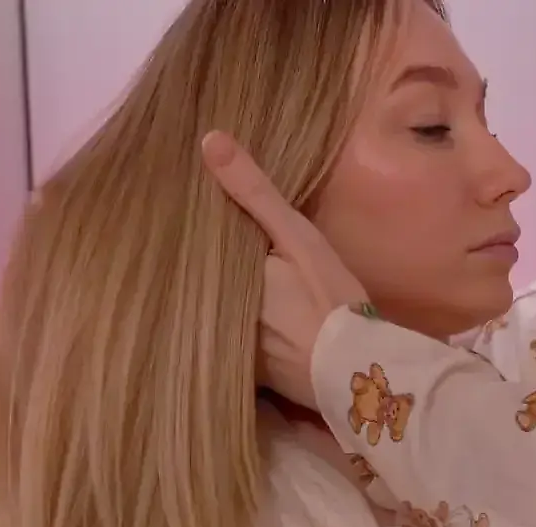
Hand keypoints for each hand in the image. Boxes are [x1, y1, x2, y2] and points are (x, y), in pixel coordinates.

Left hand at [200, 130, 368, 410]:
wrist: (357, 369)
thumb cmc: (328, 298)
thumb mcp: (296, 237)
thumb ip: (254, 193)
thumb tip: (209, 140)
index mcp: (221, 278)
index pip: (194, 250)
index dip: (189, 235)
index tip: (178, 216)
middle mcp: (213, 317)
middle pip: (199, 287)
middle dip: (195, 274)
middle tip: (184, 251)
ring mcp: (229, 351)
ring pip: (211, 320)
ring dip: (208, 308)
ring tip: (204, 290)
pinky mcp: (248, 378)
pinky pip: (228, 351)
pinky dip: (228, 340)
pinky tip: (232, 333)